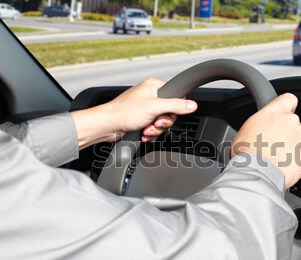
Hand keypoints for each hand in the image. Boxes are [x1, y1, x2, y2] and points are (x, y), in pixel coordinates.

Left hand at [72, 78, 196, 148]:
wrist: (108, 125)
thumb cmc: (124, 112)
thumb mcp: (155, 108)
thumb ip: (176, 106)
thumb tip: (192, 105)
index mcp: (154, 86)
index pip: (176, 97)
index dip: (174, 110)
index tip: (165, 115)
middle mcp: (151, 95)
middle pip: (170, 112)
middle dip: (162, 123)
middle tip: (153, 123)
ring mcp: (146, 108)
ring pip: (162, 122)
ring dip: (155, 130)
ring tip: (145, 129)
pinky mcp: (142, 119)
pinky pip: (154, 128)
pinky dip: (150, 133)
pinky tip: (143, 133)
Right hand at [231, 93, 300, 187]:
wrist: (258, 173)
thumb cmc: (247, 153)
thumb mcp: (244, 130)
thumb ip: (258, 125)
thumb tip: (257, 130)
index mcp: (276, 111)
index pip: (288, 99)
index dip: (286, 106)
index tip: (282, 113)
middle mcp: (291, 121)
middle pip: (292, 123)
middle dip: (285, 133)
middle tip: (272, 145)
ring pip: (298, 140)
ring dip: (290, 147)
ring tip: (276, 159)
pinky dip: (296, 161)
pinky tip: (283, 167)